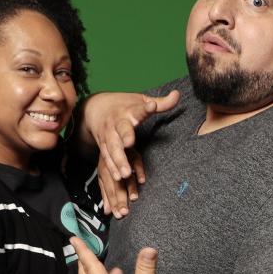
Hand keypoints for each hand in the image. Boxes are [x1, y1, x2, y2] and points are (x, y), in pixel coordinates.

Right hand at [83, 90, 180, 218]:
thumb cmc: (124, 106)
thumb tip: (177, 94)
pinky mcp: (103, 148)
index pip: (137, 109)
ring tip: (125, 174)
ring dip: (117, 162)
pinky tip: (118, 179)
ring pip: (111, 150)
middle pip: (119, 133)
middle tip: (129, 145)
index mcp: (127, 112)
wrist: (96, 109)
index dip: (145, 108)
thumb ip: (160, 103)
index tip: (151, 105)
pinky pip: (106, 160)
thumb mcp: (141, 101)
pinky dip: (111, 169)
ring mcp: (108, 137)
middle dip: (123, 139)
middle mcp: (116, 124)